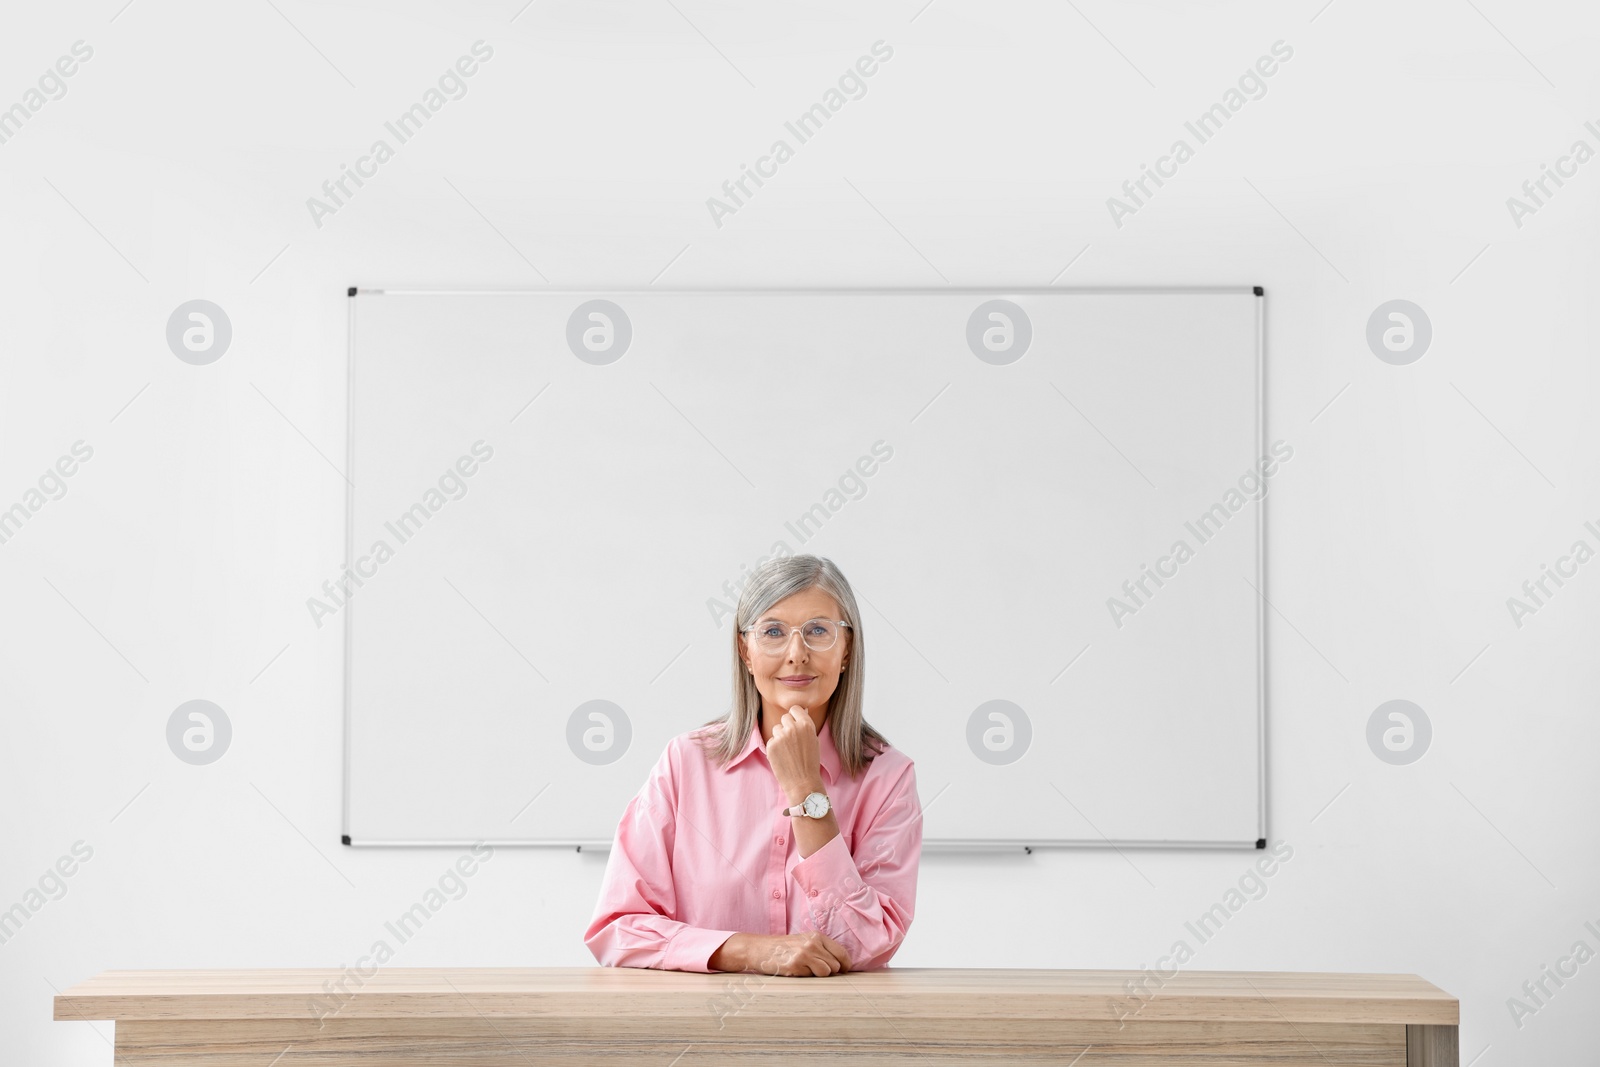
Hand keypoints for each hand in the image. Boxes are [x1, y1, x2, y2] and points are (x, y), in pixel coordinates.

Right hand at [712, 932, 851, 975]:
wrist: (759, 948)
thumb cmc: (784, 948)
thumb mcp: (804, 941)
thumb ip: (822, 949)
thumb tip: (842, 967)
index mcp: (817, 936)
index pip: (842, 953)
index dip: (846, 965)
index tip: (843, 971)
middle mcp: (812, 943)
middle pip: (835, 966)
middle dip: (828, 971)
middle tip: (814, 969)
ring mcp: (804, 954)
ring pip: (826, 973)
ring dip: (817, 975)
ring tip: (804, 969)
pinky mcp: (795, 965)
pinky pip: (811, 977)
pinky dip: (805, 977)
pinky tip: (795, 970)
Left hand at [766, 705, 822, 802]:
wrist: (803, 782)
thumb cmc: (810, 762)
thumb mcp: (813, 740)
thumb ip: (805, 725)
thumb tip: (801, 710)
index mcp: (806, 725)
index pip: (795, 709)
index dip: (794, 716)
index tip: (795, 723)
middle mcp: (793, 728)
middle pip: (785, 718)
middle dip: (787, 727)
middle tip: (792, 741)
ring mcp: (781, 736)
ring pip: (776, 729)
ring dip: (780, 737)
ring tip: (788, 751)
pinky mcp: (771, 745)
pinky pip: (771, 740)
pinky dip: (775, 747)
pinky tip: (782, 757)